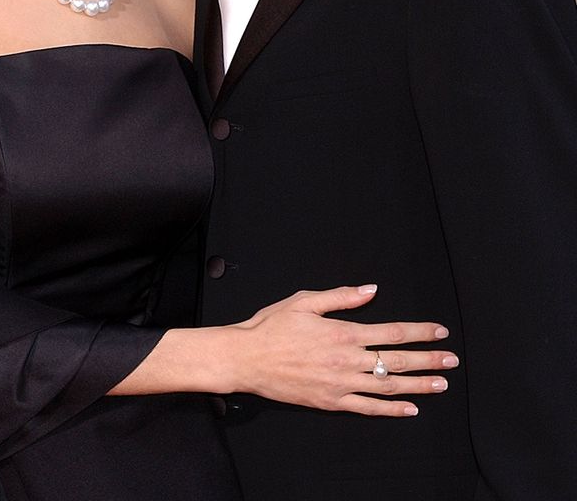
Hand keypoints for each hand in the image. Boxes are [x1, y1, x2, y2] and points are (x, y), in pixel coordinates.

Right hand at [230, 284, 457, 416]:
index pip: (391, 332)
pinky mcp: (331, 402)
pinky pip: (368, 408)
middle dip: (428, 359)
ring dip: (418, 385)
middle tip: (452, 360)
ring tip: (441, 385)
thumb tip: (371, 290)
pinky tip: (410, 409)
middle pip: (396, 361)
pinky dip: (391, 410)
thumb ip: (340, 296)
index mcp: (342, 332)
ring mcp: (341, 384)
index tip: (439, 331)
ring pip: (388, 386)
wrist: (247, 359)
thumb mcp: (304, 301)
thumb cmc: (272, 327)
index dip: (418, 332)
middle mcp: (346, 360)